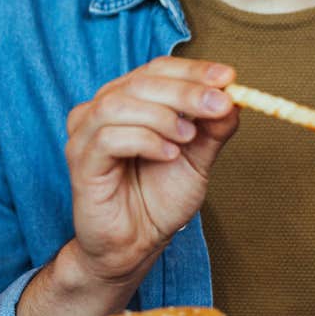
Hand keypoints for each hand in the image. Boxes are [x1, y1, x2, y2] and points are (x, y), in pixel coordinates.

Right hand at [63, 57, 240, 286]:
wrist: (136, 246)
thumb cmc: (158, 199)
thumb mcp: (197, 158)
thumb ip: (213, 128)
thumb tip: (234, 98)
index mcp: (129, 101)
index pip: (157, 69)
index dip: (193, 70)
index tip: (228, 77)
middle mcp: (101, 111)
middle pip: (140, 82)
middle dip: (185, 91)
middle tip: (219, 104)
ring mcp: (86, 136)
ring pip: (118, 105)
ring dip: (161, 116)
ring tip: (187, 138)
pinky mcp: (80, 163)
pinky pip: (106, 138)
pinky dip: (143, 141)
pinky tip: (167, 155)